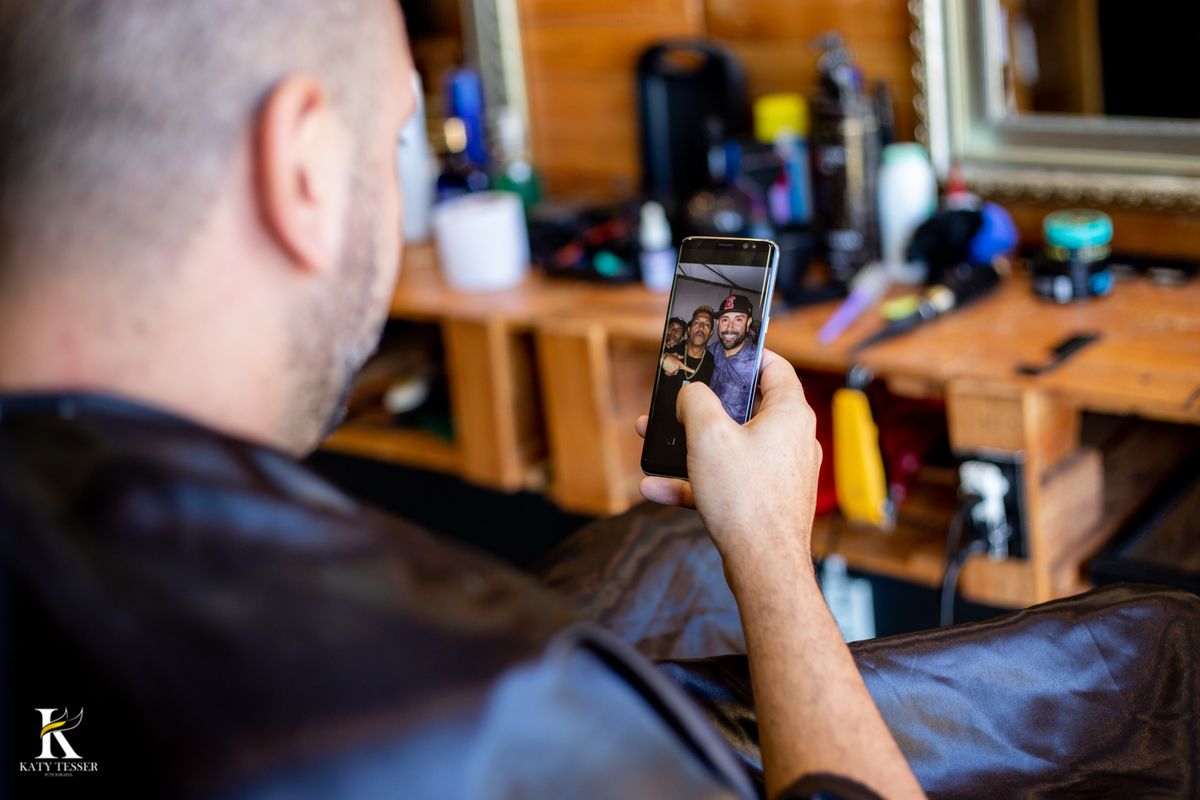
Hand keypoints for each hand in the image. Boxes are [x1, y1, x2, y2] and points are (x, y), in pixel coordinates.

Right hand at [636, 350, 820, 567]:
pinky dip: (695, 481)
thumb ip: (694, 401)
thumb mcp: (708, 434)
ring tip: (656, 443)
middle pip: (746, 408)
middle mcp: (791, 441)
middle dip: (703, 407)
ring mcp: (779, 473)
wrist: (763, 567)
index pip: (774, 366)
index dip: (746, 354)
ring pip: (731, 447)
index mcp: (790, 414)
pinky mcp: (765, 501)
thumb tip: (690, 394)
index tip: (721, 351)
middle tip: (678, 402)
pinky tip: (657, 487)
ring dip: (691, 445)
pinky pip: (726, 481)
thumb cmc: (747, 501)